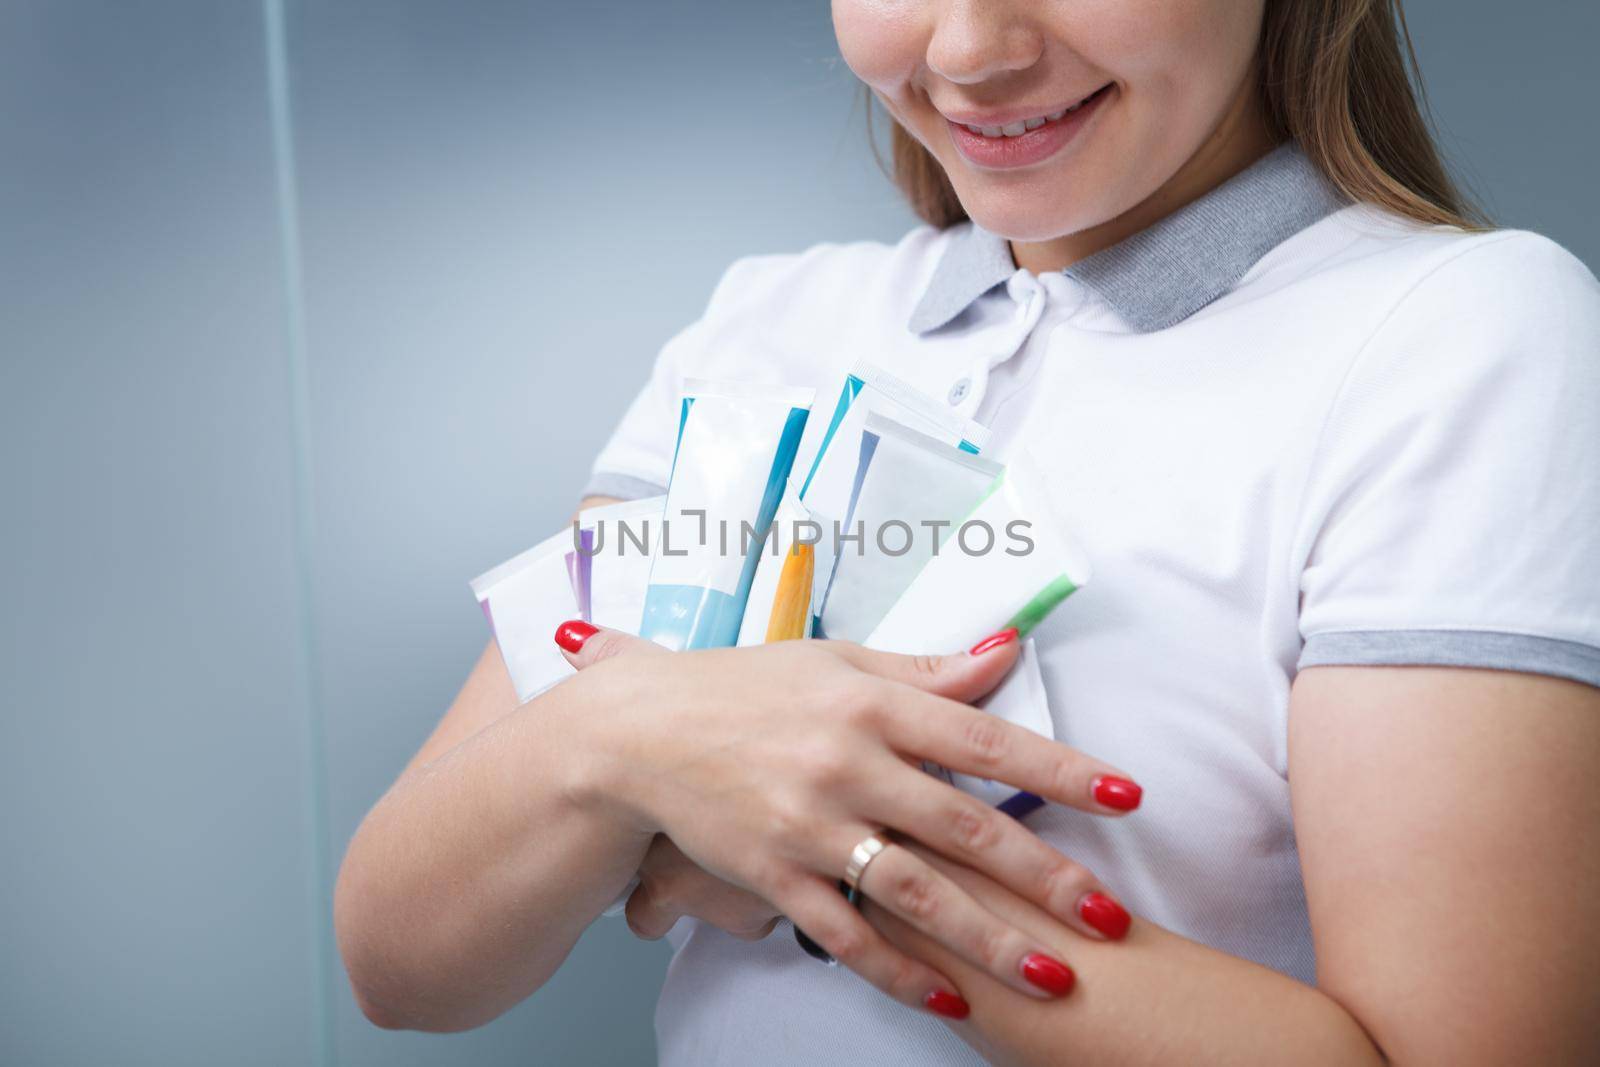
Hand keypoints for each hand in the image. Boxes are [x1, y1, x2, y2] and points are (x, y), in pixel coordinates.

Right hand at [554, 620, 1141, 1017]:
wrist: (637, 733)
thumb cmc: (743, 689)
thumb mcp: (836, 662)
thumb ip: (927, 670)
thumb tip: (1006, 652)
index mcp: (870, 703)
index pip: (985, 739)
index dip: (1062, 769)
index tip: (1127, 794)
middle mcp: (847, 765)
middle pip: (965, 828)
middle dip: (1046, 877)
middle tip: (1109, 916)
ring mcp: (809, 827)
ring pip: (915, 894)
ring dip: (989, 940)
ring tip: (1053, 977)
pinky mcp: (773, 876)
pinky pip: (846, 934)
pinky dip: (898, 970)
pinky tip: (950, 998)